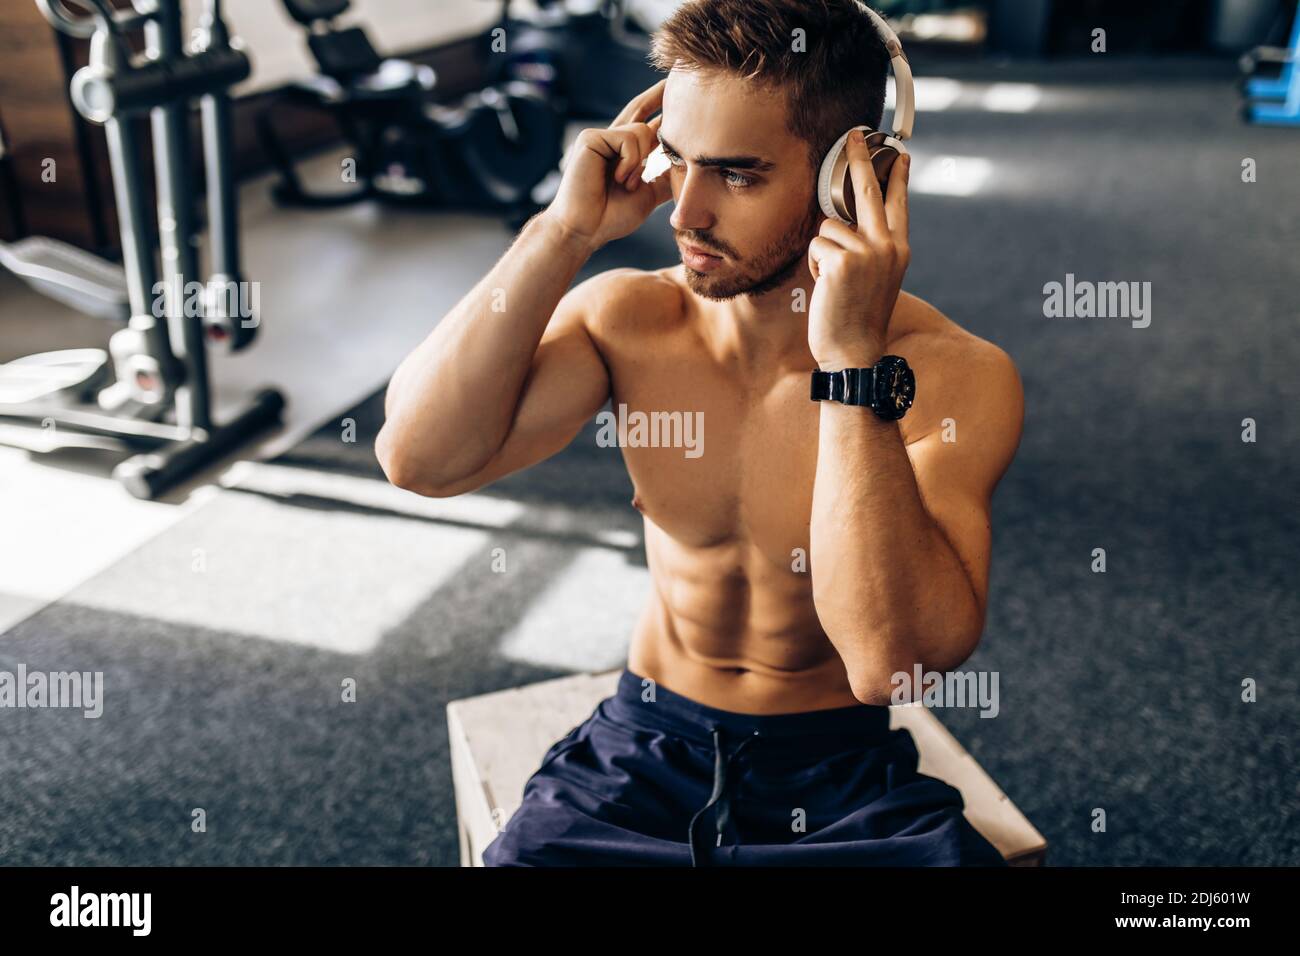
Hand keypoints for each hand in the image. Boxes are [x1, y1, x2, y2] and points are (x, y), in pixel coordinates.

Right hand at [543, 80, 673, 251]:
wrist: (584, 230)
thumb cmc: (609, 217)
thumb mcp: (648, 196)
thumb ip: (664, 180)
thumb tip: (688, 169)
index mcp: (624, 154)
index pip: (646, 125)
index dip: (662, 110)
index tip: (680, 98)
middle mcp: (611, 142)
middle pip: (639, 109)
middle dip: (658, 94)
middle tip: (675, 76)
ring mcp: (600, 137)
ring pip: (639, 131)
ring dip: (641, 161)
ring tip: (628, 184)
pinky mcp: (590, 138)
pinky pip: (626, 138)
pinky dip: (630, 161)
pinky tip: (618, 178)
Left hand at [806, 132, 910, 367]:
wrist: (853, 351)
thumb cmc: (856, 317)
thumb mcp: (874, 277)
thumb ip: (869, 247)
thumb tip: (844, 219)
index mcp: (899, 250)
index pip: (898, 203)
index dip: (896, 176)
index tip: (898, 152)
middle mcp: (887, 247)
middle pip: (868, 191)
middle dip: (859, 158)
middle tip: (853, 135)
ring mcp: (868, 252)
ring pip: (828, 227)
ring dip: (822, 252)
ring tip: (832, 280)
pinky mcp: (844, 261)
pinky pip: (816, 244)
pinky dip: (813, 264)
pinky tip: (825, 285)